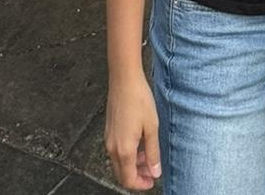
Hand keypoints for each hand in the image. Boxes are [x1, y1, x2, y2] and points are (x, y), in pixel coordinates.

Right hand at [105, 74, 161, 189]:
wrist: (124, 79)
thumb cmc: (138, 99)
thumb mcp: (152, 127)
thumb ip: (153, 152)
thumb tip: (155, 171)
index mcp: (124, 149)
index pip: (128, 180)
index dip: (141, 185)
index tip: (152, 181)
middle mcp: (112, 147)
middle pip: (121, 174)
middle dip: (136, 177)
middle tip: (151, 172)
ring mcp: (108, 139)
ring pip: (118, 163)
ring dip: (132, 165)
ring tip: (147, 156)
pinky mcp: (108, 130)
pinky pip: (116, 151)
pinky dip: (127, 154)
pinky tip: (138, 143)